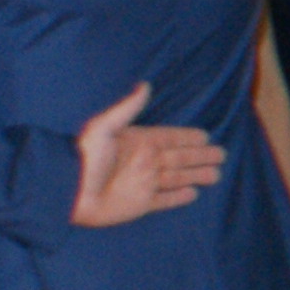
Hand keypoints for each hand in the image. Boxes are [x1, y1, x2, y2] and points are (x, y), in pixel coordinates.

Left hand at [68, 83, 223, 228]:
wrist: (68, 190)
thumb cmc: (84, 156)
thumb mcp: (104, 126)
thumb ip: (127, 108)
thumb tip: (145, 85)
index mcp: (138, 142)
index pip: (170, 138)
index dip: (187, 137)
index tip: (205, 136)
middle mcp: (145, 162)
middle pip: (180, 158)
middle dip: (200, 156)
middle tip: (221, 155)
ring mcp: (143, 183)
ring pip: (177, 178)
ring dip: (196, 175)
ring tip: (216, 174)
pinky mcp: (140, 204)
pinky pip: (165, 200)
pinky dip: (179, 197)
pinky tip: (192, 193)